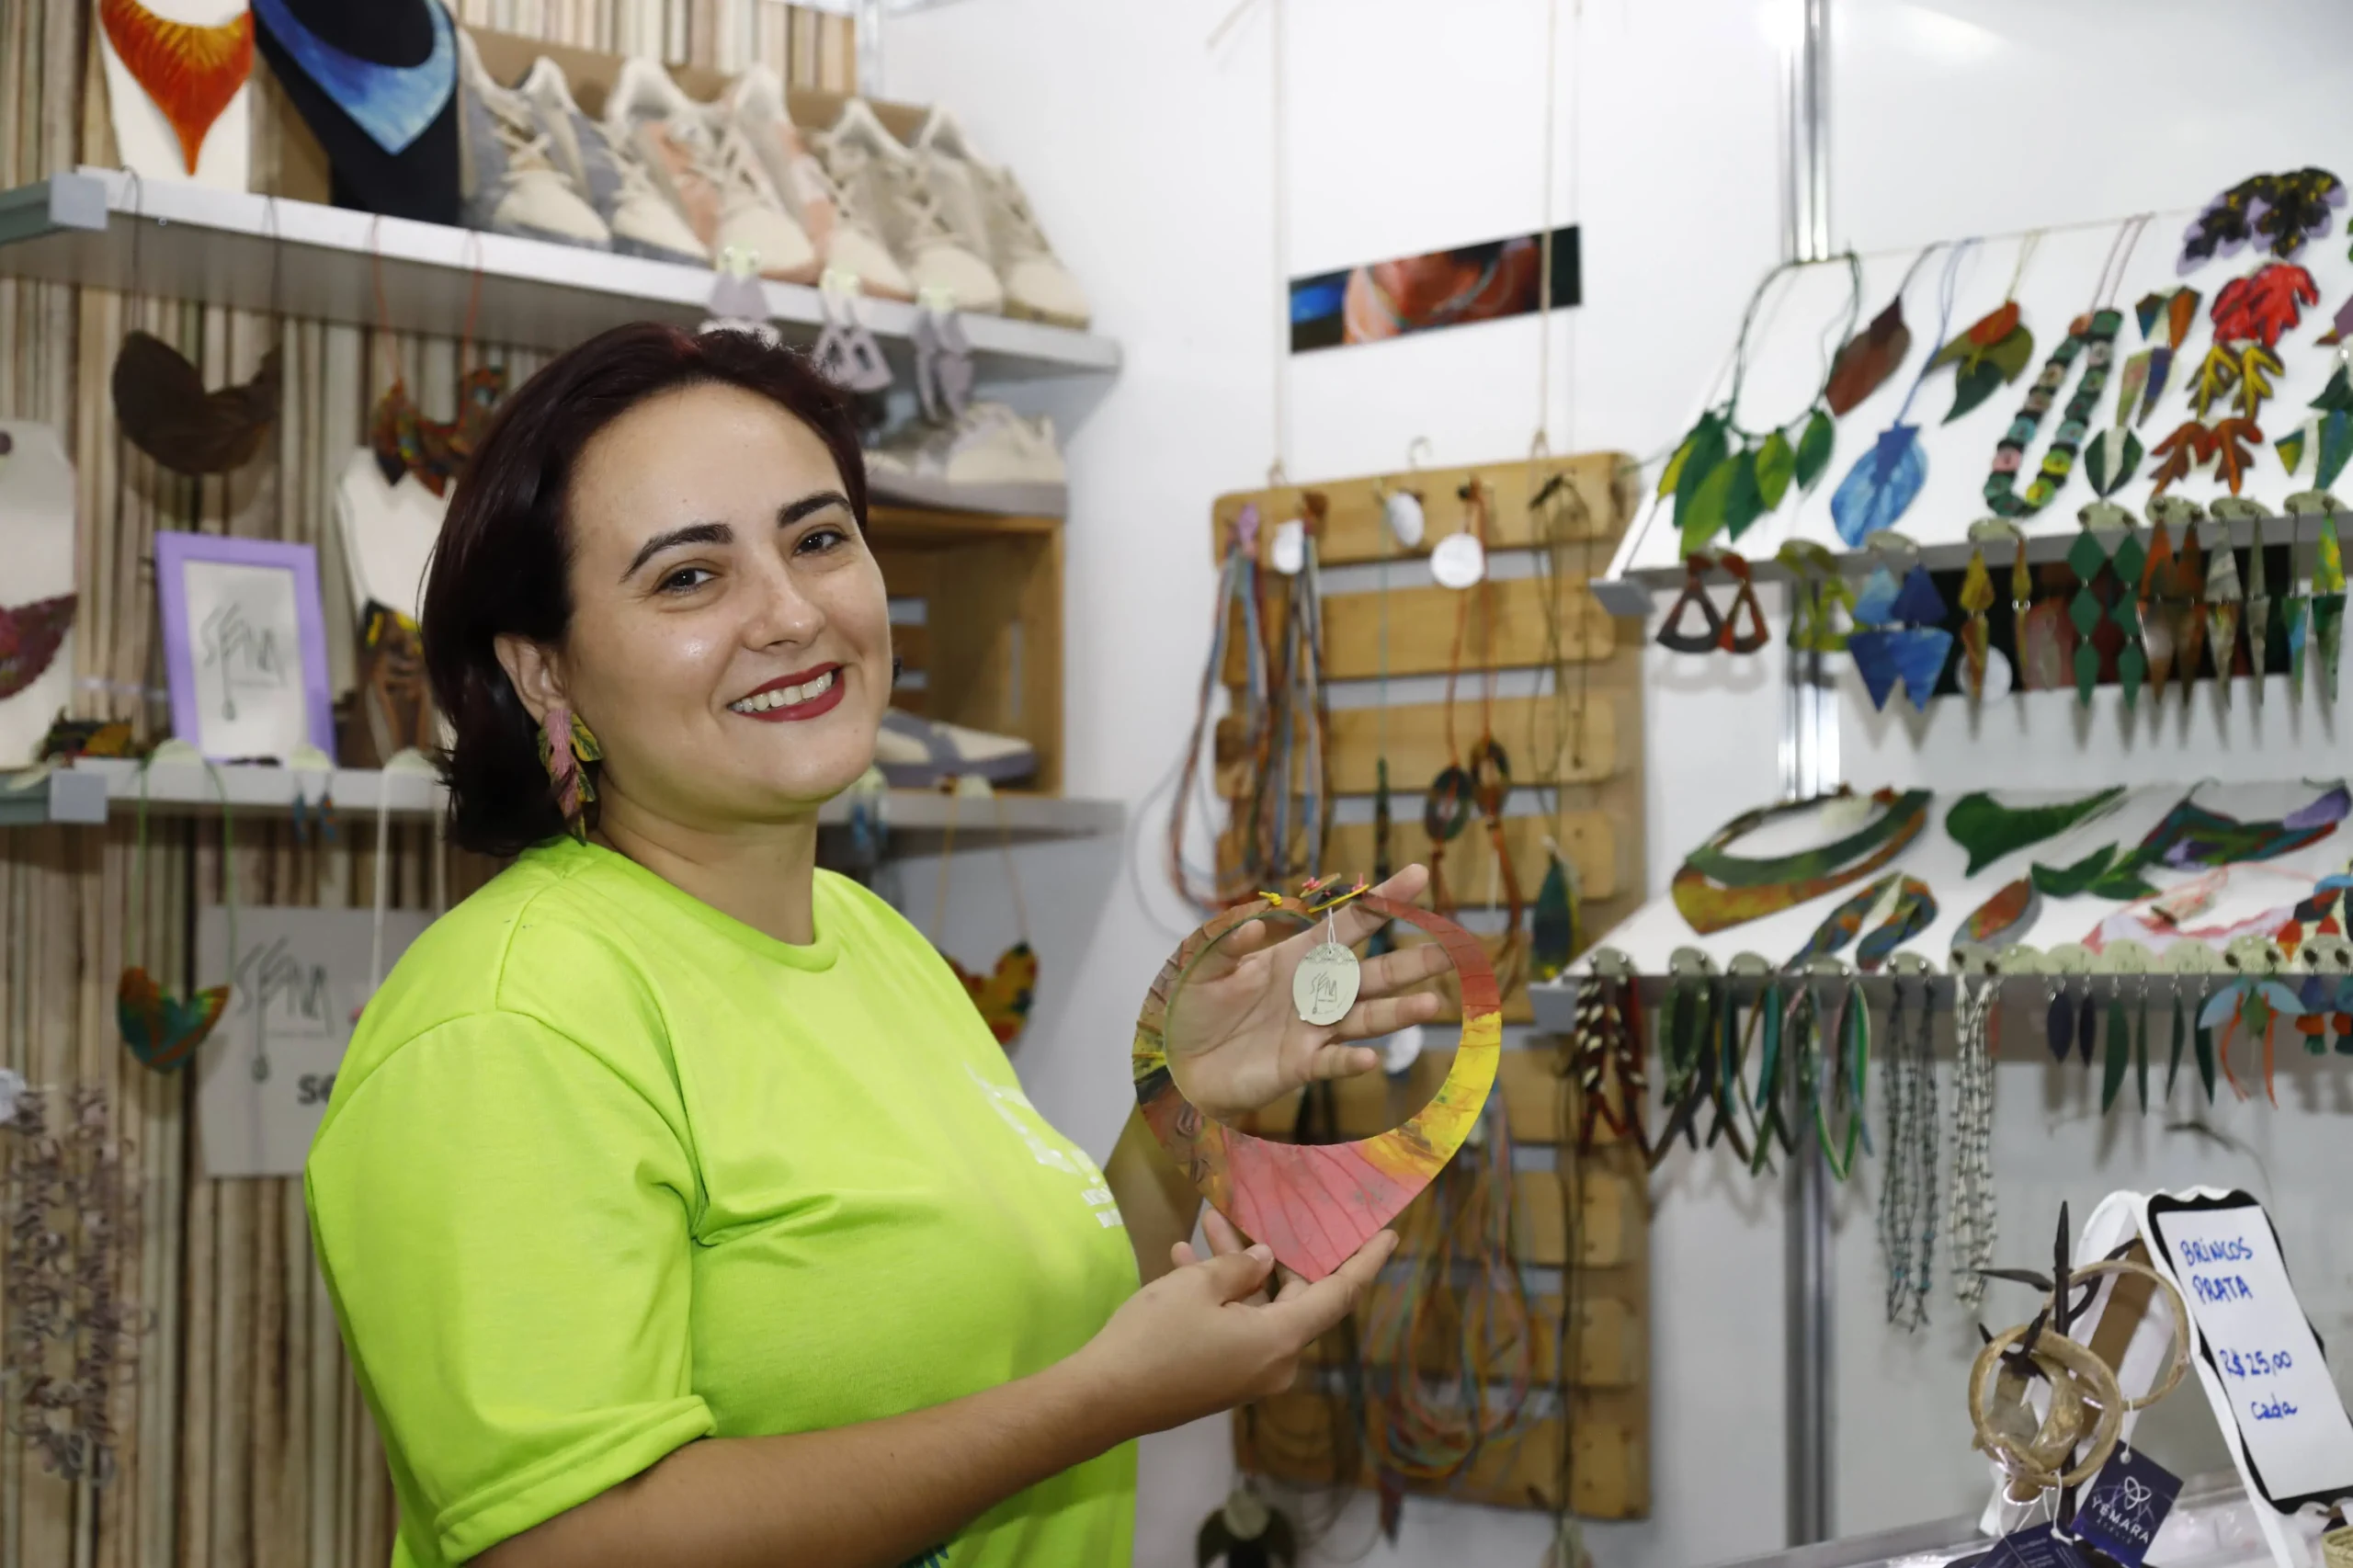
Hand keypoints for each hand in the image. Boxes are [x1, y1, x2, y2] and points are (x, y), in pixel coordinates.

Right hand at [1073, 1213, 1395, 1435]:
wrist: (1103, 1398)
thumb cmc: (1155, 1337)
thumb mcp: (1196, 1286)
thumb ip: (1239, 1268)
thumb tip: (1264, 1262)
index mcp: (1280, 1340)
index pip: (1338, 1294)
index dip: (1364, 1262)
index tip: (1388, 1234)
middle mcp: (1275, 1363)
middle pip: (1293, 1296)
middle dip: (1276, 1250)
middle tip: (1269, 1210)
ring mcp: (1247, 1374)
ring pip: (1258, 1307)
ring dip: (1238, 1268)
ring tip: (1209, 1222)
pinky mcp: (1221, 1378)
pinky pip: (1236, 1327)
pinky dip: (1220, 1296)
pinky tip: (1184, 1257)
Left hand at [1162, 865, 1448, 1122]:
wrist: (1179, 1061)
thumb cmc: (1195, 1007)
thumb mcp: (1204, 966)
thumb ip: (1228, 943)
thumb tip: (1253, 923)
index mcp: (1299, 955)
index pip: (1350, 923)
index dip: (1383, 899)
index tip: (1416, 876)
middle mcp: (1316, 990)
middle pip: (1374, 973)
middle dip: (1412, 962)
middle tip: (1452, 951)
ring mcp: (1313, 1029)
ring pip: (1366, 1017)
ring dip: (1398, 1012)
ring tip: (1432, 1004)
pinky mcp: (1301, 1065)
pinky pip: (1331, 1061)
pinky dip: (1349, 1060)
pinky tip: (1368, 1058)